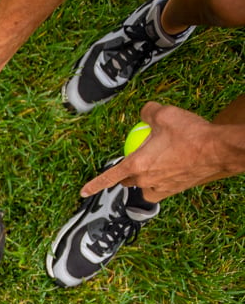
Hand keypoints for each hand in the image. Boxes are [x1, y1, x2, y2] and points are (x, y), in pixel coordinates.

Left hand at [80, 102, 240, 201]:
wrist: (219, 150)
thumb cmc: (191, 134)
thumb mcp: (164, 114)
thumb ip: (148, 112)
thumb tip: (144, 113)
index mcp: (137, 165)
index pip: (109, 177)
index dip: (94, 184)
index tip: (83, 192)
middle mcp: (146, 180)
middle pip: (127, 179)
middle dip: (127, 172)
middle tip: (138, 157)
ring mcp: (160, 188)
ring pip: (144, 184)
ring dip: (146, 174)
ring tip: (159, 159)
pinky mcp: (175, 190)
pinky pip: (160, 186)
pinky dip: (161, 177)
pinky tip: (172, 164)